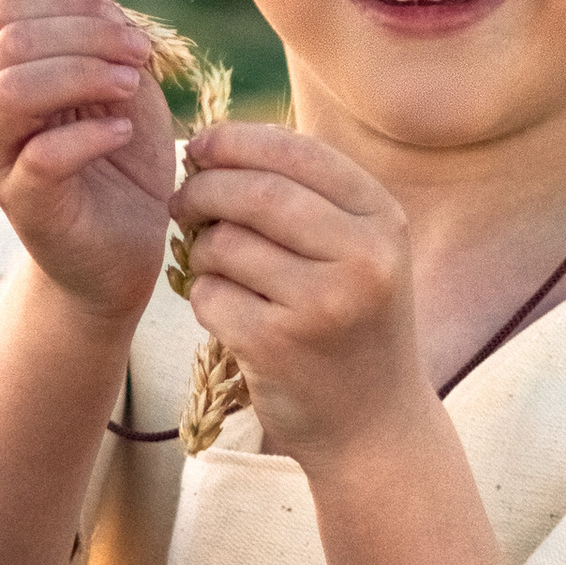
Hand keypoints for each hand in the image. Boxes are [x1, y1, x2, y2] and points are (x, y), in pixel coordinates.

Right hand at [0, 0, 174, 324]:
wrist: (126, 252)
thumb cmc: (121, 163)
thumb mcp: (120, 79)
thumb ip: (95, 22)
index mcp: (6, 73)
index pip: (10, 7)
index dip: (71, 2)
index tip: (130, 27)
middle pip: (9, 40)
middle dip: (84, 35)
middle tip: (139, 56)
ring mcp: (0, 160)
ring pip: (10, 91)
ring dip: (79, 75)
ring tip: (129, 89)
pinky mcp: (26, 205)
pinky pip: (40, 156)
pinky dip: (88, 134)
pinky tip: (123, 131)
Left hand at [172, 122, 426, 463]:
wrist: (374, 423)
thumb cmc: (353, 323)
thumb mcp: (360, 251)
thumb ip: (308, 196)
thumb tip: (217, 143)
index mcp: (384, 221)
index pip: (300, 153)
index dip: (239, 141)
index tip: (201, 146)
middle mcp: (363, 258)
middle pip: (257, 192)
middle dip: (205, 188)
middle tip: (182, 200)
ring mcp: (322, 304)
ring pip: (225, 244)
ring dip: (202, 251)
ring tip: (216, 268)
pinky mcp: (278, 345)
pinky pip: (211, 296)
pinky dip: (205, 298)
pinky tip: (228, 314)